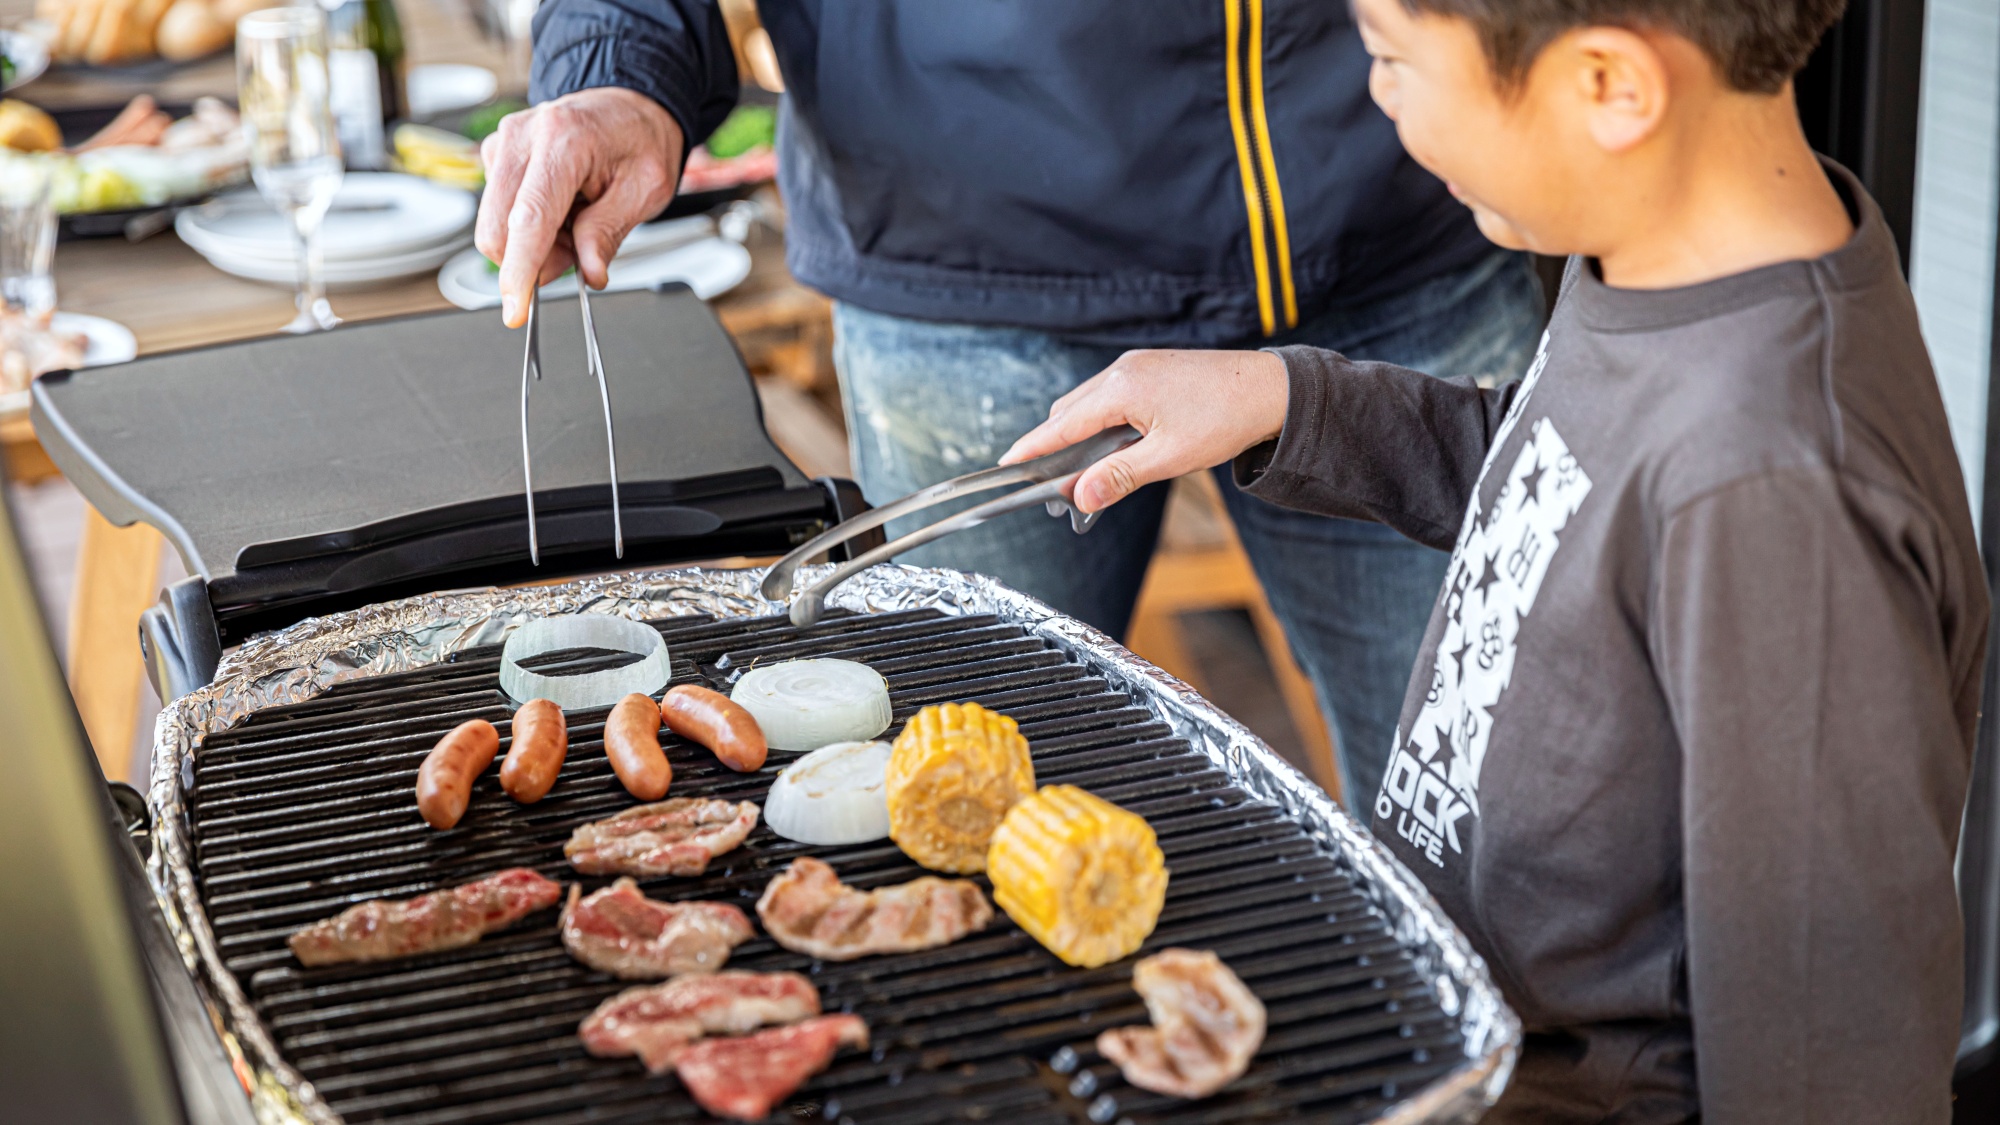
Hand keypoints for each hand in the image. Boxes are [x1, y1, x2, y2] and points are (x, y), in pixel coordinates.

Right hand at [475, 87, 684, 327]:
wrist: (628, 104)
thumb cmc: (639, 140)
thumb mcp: (645, 190)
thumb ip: (609, 231)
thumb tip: (588, 273)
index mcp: (564, 140)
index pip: (530, 218)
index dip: (519, 270)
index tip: (514, 310)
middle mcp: (523, 136)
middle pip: (498, 227)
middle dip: (533, 259)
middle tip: (579, 251)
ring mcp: (504, 142)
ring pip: (496, 225)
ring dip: (534, 242)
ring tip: (577, 219)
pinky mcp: (496, 154)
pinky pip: (499, 211)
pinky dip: (529, 226)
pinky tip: (562, 207)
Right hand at [1000, 349, 1289, 512]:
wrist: (1272, 389)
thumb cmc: (1226, 420)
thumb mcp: (1169, 458)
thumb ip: (1119, 476)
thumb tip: (1081, 497)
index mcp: (1122, 388)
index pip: (1061, 424)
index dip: (1032, 449)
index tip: (1005, 467)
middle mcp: (1123, 369)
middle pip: (1069, 412)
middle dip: (1054, 447)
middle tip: (1050, 486)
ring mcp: (1138, 364)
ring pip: (1089, 403)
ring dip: (1079, 435)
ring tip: (1083, 473)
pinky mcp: (1151, 367)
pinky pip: (1110, 395)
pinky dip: (1101, 421)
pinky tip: (1113, 446)